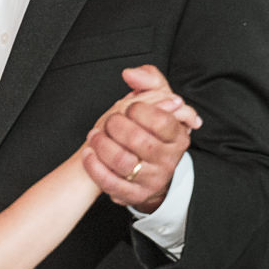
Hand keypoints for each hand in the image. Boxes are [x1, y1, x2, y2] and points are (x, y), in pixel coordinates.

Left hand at [84, 65, 200, 212]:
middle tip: (107, 121)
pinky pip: (110, 182)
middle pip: (139, 140)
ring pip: (122, 161)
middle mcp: (169, 160)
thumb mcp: (155, 101)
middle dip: (116, 126)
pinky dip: (94, 166)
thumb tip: (131, 74)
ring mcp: (152, 179)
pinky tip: (89, 153)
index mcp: (178, 136)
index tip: (128, 108)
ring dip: (101, 144)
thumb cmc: (148, 128)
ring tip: (94, 135)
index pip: (162, 121)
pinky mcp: (135, 194)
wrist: (144, 166)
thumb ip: (149, 80)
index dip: (140, 111)